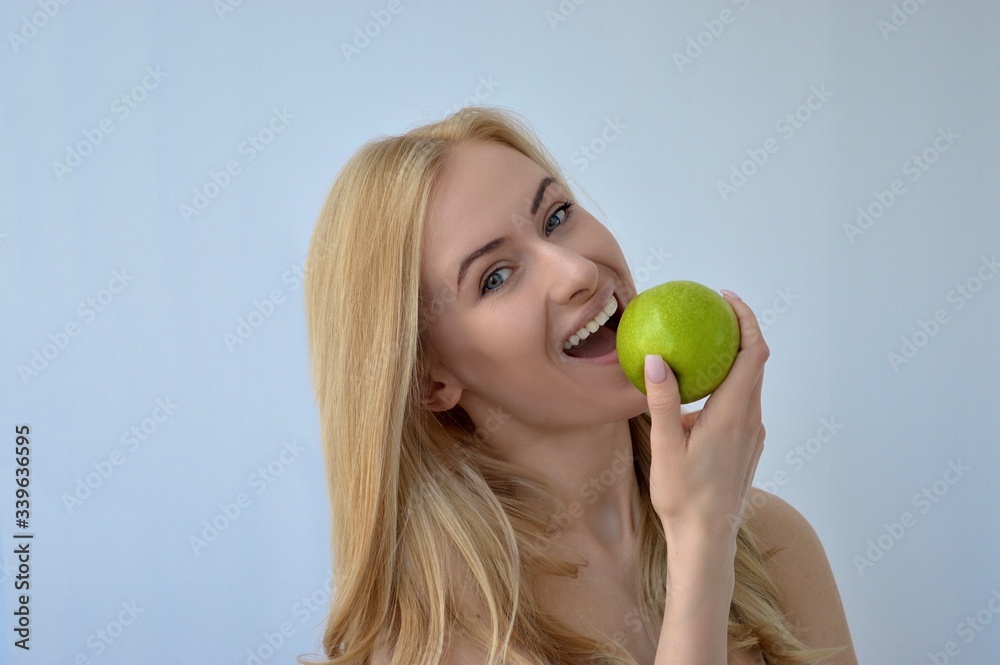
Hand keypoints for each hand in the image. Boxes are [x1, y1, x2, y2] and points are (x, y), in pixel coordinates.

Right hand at [644, 291, 768, 547]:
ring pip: (749, 385)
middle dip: (739, 332)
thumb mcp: (666, 447)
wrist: (707, 538)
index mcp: (734, 414)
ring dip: (732, 361)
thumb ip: (662, 402)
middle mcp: (750, 420)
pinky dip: (727, 386)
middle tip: (712, 313)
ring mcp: (752, 435)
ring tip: (701, 349)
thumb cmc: (684, 497)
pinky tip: (697, 395)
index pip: (753, 354)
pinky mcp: (746, 446)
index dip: (746, 320)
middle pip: (755, 363)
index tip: (727, 299)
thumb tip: (655, 359)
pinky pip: (742, 404)